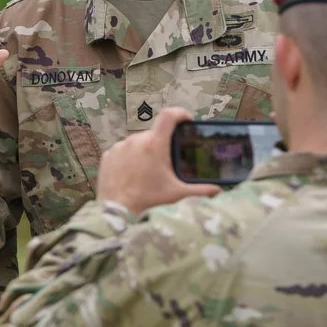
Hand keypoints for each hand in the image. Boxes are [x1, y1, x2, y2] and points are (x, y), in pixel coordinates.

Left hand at [97, 107, 215, 215]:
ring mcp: (120, 147)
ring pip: (138, 143)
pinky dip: (129, 158)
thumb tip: (218, 190)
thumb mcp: (177, 194)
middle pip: (154, 134)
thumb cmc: (147, 202)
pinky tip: (133, 174)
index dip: (180, 114)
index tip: (186, 120)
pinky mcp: (108, 155)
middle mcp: (135, 141)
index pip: (169, 116)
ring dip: (145, 152)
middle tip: (166, 161)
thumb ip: (201, 190)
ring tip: (148, 171)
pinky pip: (123, 151)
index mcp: (154, 145)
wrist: (116, 212)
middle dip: (162, 144)